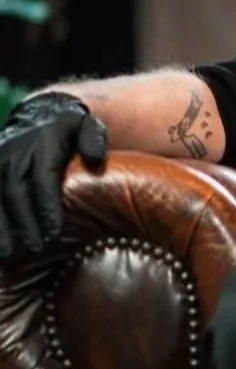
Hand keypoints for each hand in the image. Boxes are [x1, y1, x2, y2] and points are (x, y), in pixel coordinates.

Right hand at [0, 92, 107, 258]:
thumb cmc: (70, 129)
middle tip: (37, 248)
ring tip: (10, 254)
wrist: (38, 114)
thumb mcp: (87, 125)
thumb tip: (95, 160)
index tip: (54, 234)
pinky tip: (0, 245)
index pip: (43, 178)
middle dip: (24, 223)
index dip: (47, 207)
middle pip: (14, 191)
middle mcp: (13, 150)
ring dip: (1, 227)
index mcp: (42, 143)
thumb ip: (93, 139)